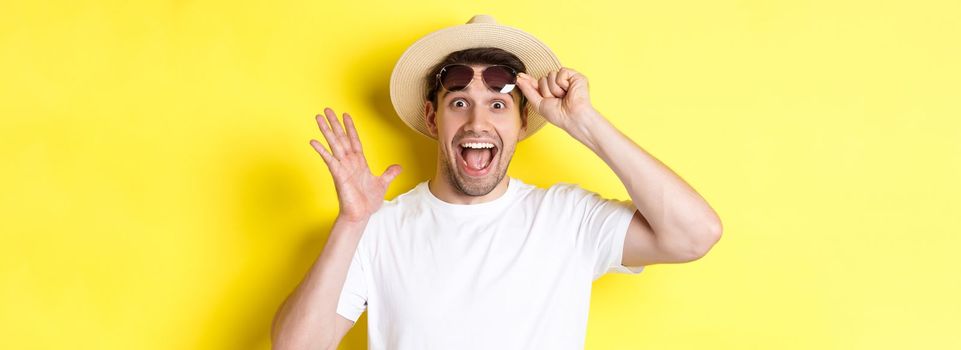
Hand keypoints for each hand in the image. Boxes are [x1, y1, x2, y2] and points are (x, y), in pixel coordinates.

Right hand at [310, 107, 401, 221]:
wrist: (361, 215)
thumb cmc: (367, 202)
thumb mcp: (382, 184)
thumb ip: (389, 174)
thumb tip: (398, 167)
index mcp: (359, 162)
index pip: (354, 140)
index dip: (350, 128)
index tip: (346, 115)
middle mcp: (349, 162)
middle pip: (341, 138)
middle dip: (335, 124)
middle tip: (326, 110)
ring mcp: (342, 168)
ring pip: (334, 145)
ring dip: (326, 131)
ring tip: (318, 118)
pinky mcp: (338, 175)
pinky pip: (329, 160)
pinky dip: (322, 151)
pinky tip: (313, 142)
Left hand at [516, 67, 596, 130]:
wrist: (572, 117)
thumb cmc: (558, 115)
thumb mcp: (538, 104)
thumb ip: (527, 91)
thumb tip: (518, 79)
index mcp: (549, 91)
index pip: (536, 82)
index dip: (528, 80)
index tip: (519, 76)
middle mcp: (557, 84)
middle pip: (542, 78)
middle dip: (546, 91)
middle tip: (555, 100)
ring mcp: (566, 79)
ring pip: (550, 75)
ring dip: (554, 89)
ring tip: (563, 96)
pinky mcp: (574, 76)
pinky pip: (561, 72)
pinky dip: (562, 83)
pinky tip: (568, 90)